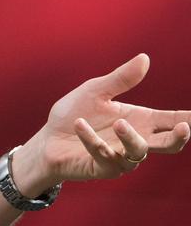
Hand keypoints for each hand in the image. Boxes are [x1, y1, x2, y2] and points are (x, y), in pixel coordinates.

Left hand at [20, 54, 190, 189]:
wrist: (47, 139)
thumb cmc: (74, 114)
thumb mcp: (96, 91)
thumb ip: (120, 79)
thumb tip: (144, 58)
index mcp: (141, 120)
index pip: (173, 120)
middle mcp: (136, 140)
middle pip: (169, 144)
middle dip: (180, 137)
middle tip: (185, 128)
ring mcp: (121, 156)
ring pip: (139, 152)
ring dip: (131, 137)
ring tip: (120, 123)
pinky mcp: (102, 167)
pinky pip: (104, 155)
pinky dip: (92, 139)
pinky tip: (80, 125)